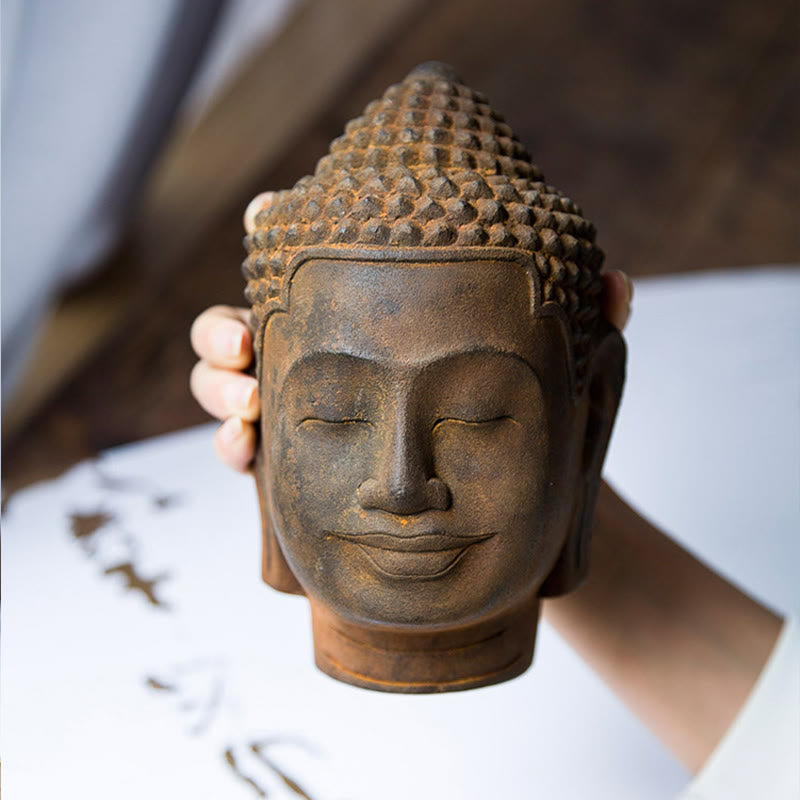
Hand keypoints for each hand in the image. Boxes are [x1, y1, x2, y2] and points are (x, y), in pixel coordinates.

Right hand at [190, 190, 633, 471]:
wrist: (511, 515)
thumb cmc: (527, 428)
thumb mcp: (553, 376)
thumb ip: (583, 329)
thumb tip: (616, 285)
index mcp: (372, 314)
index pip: (310, 261)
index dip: (273, 226)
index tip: (265, 212)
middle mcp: (327, 355)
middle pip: (246, 323)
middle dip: (227, 327)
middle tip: (248, 343)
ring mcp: (304, 411)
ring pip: (228, 384)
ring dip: (218, 387)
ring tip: (247, 406)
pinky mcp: (294, 464)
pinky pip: (243, 448)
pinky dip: (230, 443)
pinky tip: (245, 449)